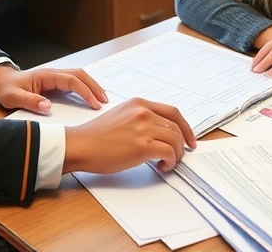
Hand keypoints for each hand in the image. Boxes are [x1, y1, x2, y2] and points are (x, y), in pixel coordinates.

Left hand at [0, 65, 107, 114]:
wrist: (1, 81)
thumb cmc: (7, 88)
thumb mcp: (13, 97)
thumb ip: (29, 101)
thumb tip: (47, 106)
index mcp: (46, 76)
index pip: (72, 80)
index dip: (85, 91)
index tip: (94, 104)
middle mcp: (54, 73)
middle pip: (80, 75)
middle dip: (94, 87)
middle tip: (105, 101)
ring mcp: (55, 77)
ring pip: (79, 77)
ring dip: (92, 86)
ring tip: (102, 100)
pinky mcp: (55, 82)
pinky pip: (74, 83)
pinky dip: (85, 88)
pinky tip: (91, 98)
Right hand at [63, 98, 195, 173]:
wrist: (81, 145)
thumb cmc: (96, 136)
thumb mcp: (121, 116)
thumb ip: (140, 118)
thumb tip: (159, 132)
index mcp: (139, 103)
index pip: (173, 111)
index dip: (185, 127)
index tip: (190, 139)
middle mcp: (143, 112)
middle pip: (177, 127)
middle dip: (182, 144)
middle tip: (179, 156)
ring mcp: (143, 129)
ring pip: (175, 141)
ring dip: (176, 155)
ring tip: (166, 163)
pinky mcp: (142, 146)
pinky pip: (168, 153)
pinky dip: (170, 162)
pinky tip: (161, 166)